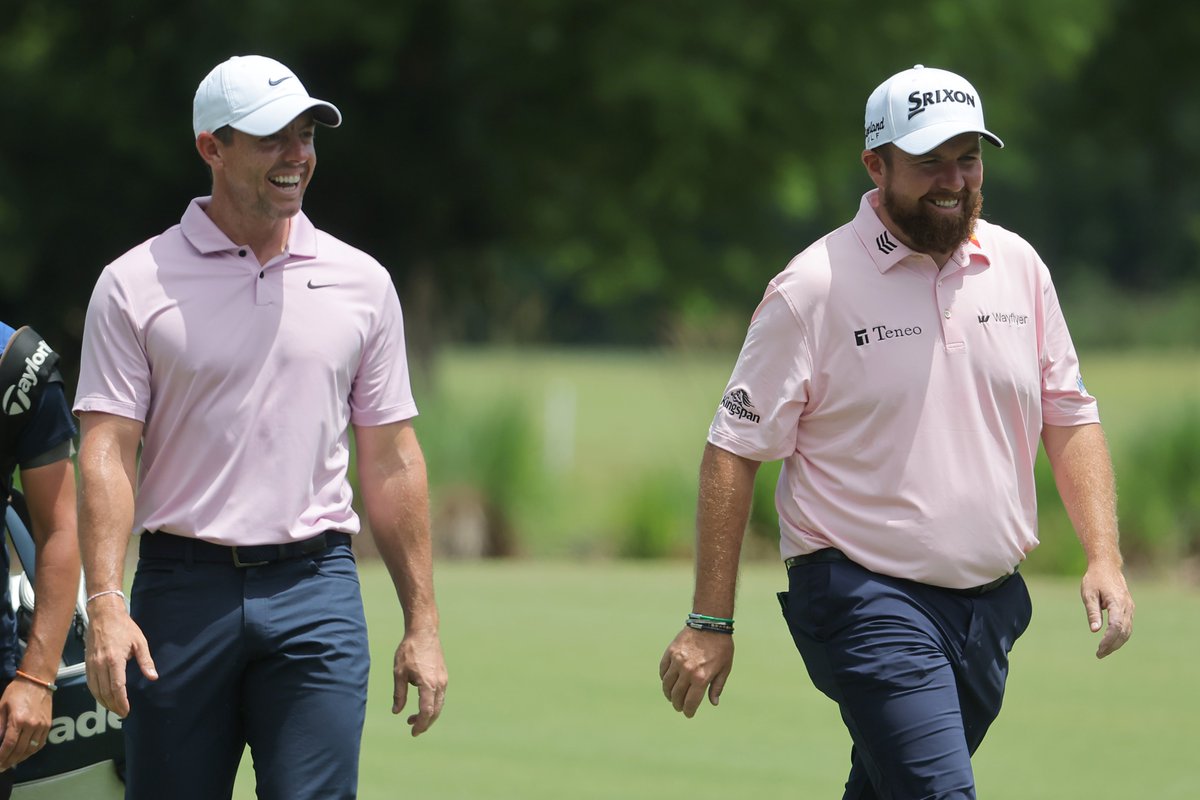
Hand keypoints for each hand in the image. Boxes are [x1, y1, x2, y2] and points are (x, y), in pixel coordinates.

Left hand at [0, 679, 52, 769]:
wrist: (38, 681)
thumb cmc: (16, 692)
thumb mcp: (2, 707)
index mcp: (18, 720)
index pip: (8, 745)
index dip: (1, 757)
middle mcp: (32, 725)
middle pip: (19, 750)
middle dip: (8, 761)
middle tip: (1, 767)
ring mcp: (42, 726)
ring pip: (31, 750)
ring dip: (19, 759)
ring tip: (10, 762)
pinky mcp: (48, 725)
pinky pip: (40, 744)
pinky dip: (31, 752)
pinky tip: (23, 754)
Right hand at [84, 597, 156, 716]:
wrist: (104, 615)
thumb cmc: (124, 627)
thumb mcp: (139, 642)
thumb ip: (146, 661)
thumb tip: (153, 677)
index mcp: (114, 660)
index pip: (117, 687)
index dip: (121, 701)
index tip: (126, 710)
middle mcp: (100, 664)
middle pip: (105, 692)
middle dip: (113, 705)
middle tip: (122, 713)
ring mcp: (91, 664)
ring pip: (95, 690)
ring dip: (104, 702)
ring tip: (114, 708)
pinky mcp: (86, 664)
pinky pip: (90, 683)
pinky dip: (96, 693)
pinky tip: (103, 697)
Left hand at [392, 630, 446, 735]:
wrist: (424, 632)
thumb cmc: (409, 651)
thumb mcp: (399, 673)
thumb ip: (399, 694)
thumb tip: (397, 712)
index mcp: (428, 684)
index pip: (427, 711)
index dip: (421, 724)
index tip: (413, 732)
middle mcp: (439, 684)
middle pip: (436, 711)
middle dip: (425, 723)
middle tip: (413, 729)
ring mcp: (444, 679)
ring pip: (439, 704)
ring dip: (428, 714)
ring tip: (413, 718)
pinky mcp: (444, 675)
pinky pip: (440, 696)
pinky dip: (432, 704)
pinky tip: (421, 703)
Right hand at [659, 627, 733, 717]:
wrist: (710, 623)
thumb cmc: (721, 647)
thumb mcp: (725, 669)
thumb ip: (717, 687)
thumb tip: (713, 703)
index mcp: (702, 678)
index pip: (690, 702)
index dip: (688, 711)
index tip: (688, 714)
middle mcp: (687, 671)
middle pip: (677, 695)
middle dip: (677, 704)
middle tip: (679, 707)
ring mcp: (677, 661)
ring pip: (667, 684)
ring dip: (668, 693)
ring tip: (671, 697)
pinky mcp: (670, 652)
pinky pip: (663, 670)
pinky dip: (664, 678)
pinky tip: (667, 682)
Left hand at [1081, 561, 1133, 657]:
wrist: (1107, 566)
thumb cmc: (1095, 579)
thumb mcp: (1089, 594)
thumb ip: (1093, 612)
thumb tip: (1095, 630)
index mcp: (1117, 603)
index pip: (1116, 626)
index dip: (1109, 640)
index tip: (1099, 649)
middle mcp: (1127, 607)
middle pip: (1123, 632)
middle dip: (1112, 645)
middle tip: (1099, 654)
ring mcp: (1130, 608)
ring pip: (1127, 631)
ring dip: (1117, 643)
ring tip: (1103, 651)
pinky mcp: (1128, 609)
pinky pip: (1127, 626)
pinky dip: (1120, 636)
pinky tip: (1110, 642)